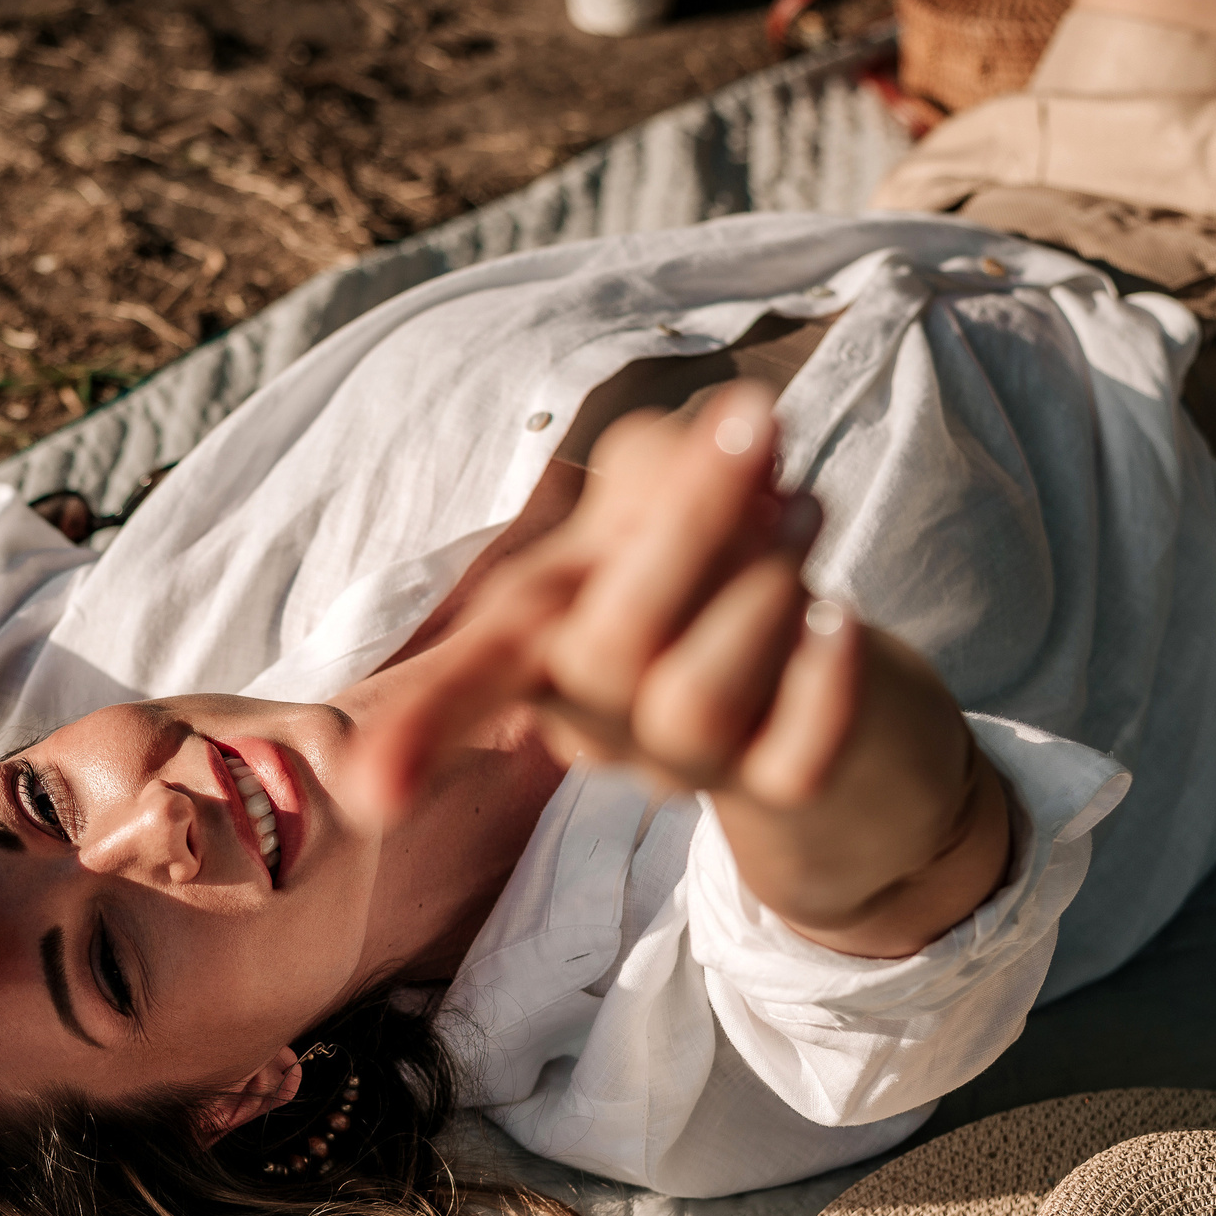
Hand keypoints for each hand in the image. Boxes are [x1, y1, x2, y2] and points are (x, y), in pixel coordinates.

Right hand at [360, 384, 1009, 955]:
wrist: (844, 721)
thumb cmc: (719, 583)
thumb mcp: (662, 500)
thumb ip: (656, 463)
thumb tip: (697, 451)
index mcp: (539, 643)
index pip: (468, 679)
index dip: (418, 728)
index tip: (371, 797)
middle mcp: (597, 718)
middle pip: (604, 650)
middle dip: (688, 517)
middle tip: (754, 417)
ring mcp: (685, 764)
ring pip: (695, 702)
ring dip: (763, 586)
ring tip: (804, 514)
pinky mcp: (786, 789)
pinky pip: (798, 754)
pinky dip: (825, 678)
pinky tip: (840, 618)